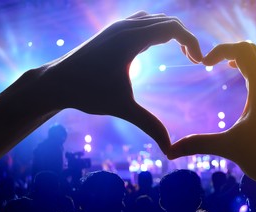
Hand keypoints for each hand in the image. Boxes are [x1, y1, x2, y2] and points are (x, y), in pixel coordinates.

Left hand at [39, 11, 202, 153]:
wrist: (55, 82)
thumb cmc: (86, 93)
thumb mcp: (122, 108)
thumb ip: (149, 125)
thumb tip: (170, 150)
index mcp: (131, 39)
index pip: (173, 28)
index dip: (192, 42)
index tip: (200, 62)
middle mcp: (125, 26)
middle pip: (168, 20)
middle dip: (186, 38)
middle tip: (194, 60)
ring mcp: (117, 26)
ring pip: (155, 18)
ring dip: (172, 32)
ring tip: (182, 52)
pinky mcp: (112, 31)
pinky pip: (143, 21)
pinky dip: (157, 30)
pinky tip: (156, 47)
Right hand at [168, 42, 255, 190]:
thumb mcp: (229, 148)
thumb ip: (198, 144)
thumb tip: (168, 152)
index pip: (242, 50)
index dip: (219, 50)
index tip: (202, 64)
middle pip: (254, 50)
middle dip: (230, 51)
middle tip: (212, 62)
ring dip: (246, 59)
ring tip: (230, 68)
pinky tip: (248, 88)